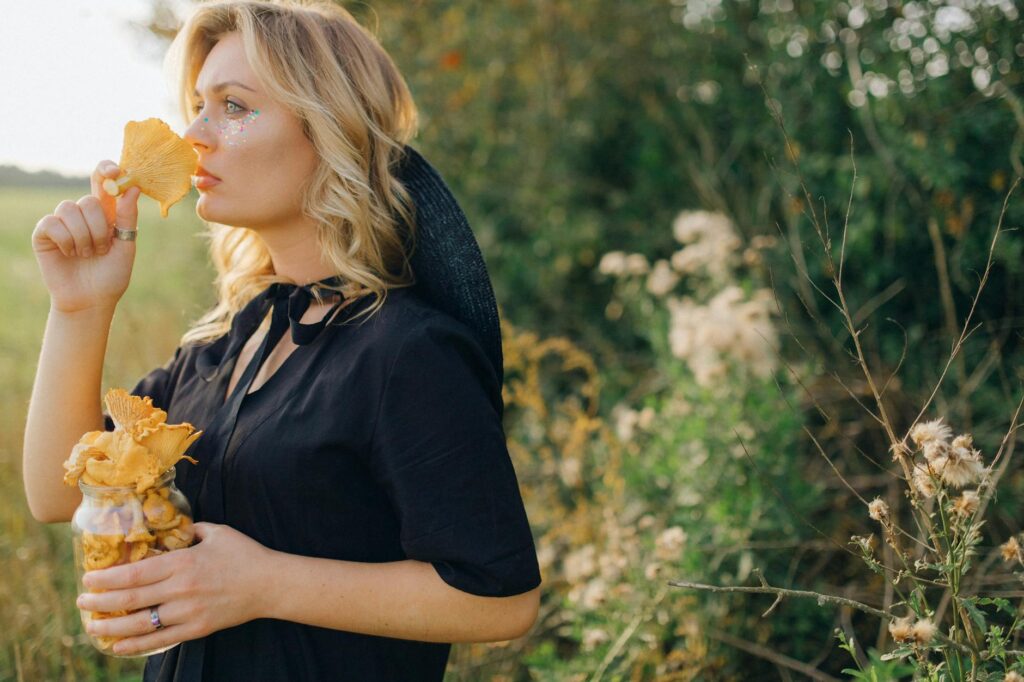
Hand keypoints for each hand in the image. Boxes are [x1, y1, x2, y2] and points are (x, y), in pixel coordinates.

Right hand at [32, 160, 141, 313]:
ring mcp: (62, 222)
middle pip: (89, 200)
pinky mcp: (44, 233)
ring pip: (69, 208)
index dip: (106, 170)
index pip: (102, 182)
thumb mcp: (126, 244)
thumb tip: (132, 187)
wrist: (91, 300)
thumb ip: (127, 216)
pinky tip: (69, 254)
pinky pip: (52, 223)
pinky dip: (65, 240)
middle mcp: (83, 214)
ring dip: (83, 236)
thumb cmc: (112, 275)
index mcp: (105, 213)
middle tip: (101, 250)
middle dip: (99, 228)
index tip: (115, 171)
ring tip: (86, 255)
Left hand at [76, 522, 276, 655]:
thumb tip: (169, 529)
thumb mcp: (217, 532)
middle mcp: (181, 589)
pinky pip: (160, 640)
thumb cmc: (245, 554)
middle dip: (100, 601)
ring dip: (111, 626)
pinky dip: (135, 645)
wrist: (270, 584)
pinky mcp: (197, 629)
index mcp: (183, 562)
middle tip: (82, 600)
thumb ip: (190, 530)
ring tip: (92, 625)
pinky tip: (118, 646)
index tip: (88, 578)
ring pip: (140, 623)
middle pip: (131, 599)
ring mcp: (188, 612)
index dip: (107, 578)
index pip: (135, 573)